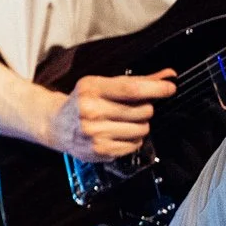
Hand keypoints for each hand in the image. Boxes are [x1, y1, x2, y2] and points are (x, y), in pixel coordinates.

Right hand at [49, 70, 175, 162]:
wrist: (56, 125)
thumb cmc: (84, 101)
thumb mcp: (103, 85)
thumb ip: (137, 81)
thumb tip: (168, 75)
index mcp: (91, 89)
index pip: (131, 89)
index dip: (156, 89)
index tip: (170, 88)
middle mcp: (91, 110)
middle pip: (142, 110)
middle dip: (144, 109)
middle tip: (131, 108)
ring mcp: (95, 132)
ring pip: (142, 129)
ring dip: (140, 125)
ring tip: (123, 122)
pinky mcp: (100, 150)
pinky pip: (135, 145)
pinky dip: (132, 139)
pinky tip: (118, 134)